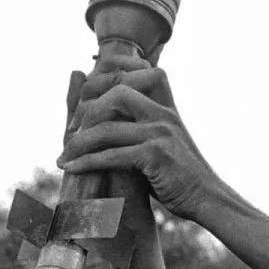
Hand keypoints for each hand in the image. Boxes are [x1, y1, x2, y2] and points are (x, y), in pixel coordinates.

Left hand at [58, 66, 222, 220]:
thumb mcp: (160, 142)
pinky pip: (111, 155)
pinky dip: (86, 163)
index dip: (104, 77)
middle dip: (86, 111)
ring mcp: (160, 132)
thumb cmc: (178, 175)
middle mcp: (163, 113)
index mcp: (165, 104)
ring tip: (63, 156)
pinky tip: (71, 169)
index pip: (135, 71)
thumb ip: (137, 126)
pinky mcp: (156, 155)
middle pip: (116, 91)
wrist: (205, 197)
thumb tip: (105, 121)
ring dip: (78, 143)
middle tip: (70, 132)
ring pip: (107, 128)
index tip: (81, 104)